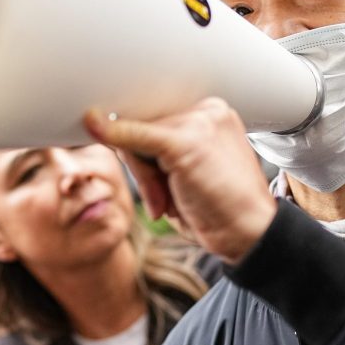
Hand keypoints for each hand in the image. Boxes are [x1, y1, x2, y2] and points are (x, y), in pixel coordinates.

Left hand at [84, 101, 276, 263]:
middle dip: (144, 166)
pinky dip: (114, 134)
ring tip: (171, 202)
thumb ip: (153, 150)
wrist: (251, 234)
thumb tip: (100, 126)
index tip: (148, 170)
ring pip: (138, 137)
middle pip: (145, 125)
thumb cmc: (217, 208)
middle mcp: (208, 110)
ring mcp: (200, 122)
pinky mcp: (187, 142)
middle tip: (164, 200)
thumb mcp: (182, 175)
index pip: (157, 119)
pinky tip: (93, 121)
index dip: (144, 149)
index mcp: (211, 114)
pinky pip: (137, 136)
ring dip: (145, 178)